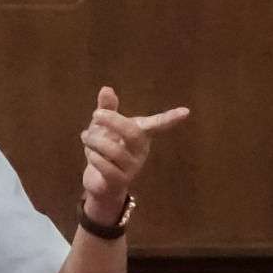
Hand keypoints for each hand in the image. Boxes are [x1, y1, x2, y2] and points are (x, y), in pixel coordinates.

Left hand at [79, 87, 190, 229]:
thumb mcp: (104, 128)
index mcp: (141, 135)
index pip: (158, 124)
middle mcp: (141, 151)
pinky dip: (94, 156)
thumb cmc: (105, 151)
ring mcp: (132, 168)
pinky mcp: (120, 181)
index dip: (170, 118)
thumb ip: (107, 109)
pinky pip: (107, 166)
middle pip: (133, 133)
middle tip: (95, 115)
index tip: (186, 111)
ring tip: (86, 136)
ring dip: (95, 140)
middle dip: (113, 120)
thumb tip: (106, 88)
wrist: (99, 184)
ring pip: (115, 150)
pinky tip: (89, 153)